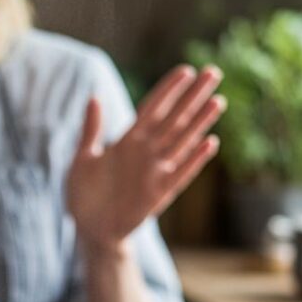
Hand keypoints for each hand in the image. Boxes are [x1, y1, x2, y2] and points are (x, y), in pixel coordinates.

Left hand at [67, 65, 224, 256]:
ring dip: (200, 122)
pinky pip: (181, 173)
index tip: (185, 70)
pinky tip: (211, 142)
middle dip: (193, 97)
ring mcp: (154, 172)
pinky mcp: (159, 193)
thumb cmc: (84, 195)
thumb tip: (94, 97)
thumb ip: (91, 130)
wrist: (89, 231)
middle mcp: (145, 153)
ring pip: (182, 141)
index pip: (152, 108)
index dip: (168, 90)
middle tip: (213, 72)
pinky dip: (195, 159)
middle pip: (174, 119)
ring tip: (218, 101)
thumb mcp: (82, 159)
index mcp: (127, 142)